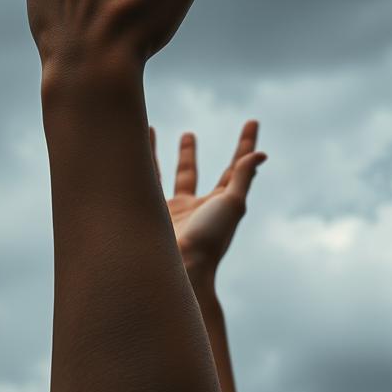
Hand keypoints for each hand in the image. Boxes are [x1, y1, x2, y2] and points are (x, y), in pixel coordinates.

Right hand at [150, 120, 265, 281]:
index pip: (236, 167)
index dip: (245, 144)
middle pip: (191, 172)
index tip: (252, 122)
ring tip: (148, 131)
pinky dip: (139, 162)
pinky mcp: (150, 213)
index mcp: (221, 203)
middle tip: (188, 134)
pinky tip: (131, 149)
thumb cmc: (209, 239)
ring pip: (157, 176)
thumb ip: (241, 177)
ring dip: (155, 156)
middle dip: (188, 154)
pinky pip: (144, 180)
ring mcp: (170, 211)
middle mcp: (195, 207)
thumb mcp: (231, 205)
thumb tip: (260, 154)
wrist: (178, 269)